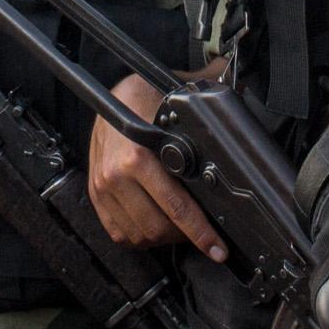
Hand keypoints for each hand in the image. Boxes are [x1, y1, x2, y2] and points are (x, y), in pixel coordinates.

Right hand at [85, 73, 227, 258]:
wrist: (109, 98)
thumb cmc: (144, 98)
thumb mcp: (177, 100)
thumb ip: (206, 100)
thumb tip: (233, 80)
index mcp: (138, 157)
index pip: (177, 208)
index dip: (201, 233)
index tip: (217, 248)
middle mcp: (117, 176)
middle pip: (159, 228)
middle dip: (186, 236)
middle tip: (204, 234)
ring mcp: (103, 188)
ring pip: (140, 234)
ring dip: (164, 238)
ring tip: (181, 229)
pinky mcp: (96, 196)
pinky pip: (119, 233)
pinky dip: (140, 236)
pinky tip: (156, 226)